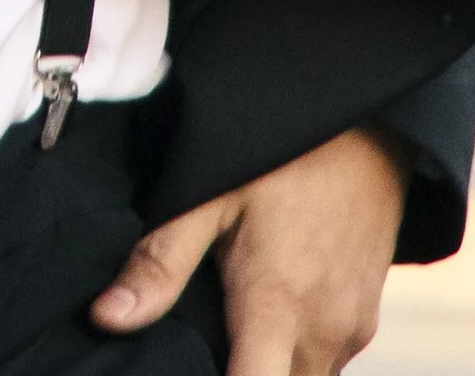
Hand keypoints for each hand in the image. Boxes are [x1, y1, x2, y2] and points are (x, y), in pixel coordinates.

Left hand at [90, 125, 406, 374]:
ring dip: (271, 366)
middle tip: (206, 336)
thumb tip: (108, 317)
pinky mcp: (367, 320)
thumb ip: (163, 262)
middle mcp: (322, 329)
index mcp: (277, 305)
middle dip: (240, 373)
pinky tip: (271, 315)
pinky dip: (296, 354)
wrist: (365, 124)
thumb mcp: (210, 195)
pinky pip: (328, 362)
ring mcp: (352, 328)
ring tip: (235, 324)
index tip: (191, 364)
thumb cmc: (283, 152)